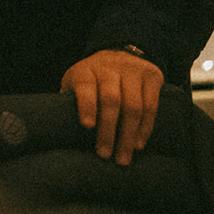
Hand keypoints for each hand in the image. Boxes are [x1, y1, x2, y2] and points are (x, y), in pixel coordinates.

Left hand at [60, 50, 163, 164]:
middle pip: (111, 99)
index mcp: (86, 70)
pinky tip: (138, 144)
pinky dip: (145, 128)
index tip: (87, 126)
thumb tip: (61, 131)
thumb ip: (70, 103)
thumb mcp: (75, 84)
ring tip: (122, 157)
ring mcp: (132, 70)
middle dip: (108, 130)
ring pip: (133, 105)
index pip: (85, 85)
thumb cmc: (92, 80)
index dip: (86, 105)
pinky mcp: (151, 75)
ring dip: (128, 135)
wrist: (119, 55)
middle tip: (105, 154)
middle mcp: (109, 67)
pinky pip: (151, 106)